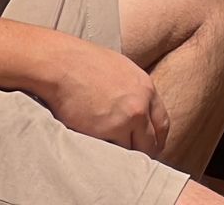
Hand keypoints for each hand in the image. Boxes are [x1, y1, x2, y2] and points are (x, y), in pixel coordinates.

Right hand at [39, 36, 169, 156]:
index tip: (151, 148)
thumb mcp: (120, 69)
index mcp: (146, 88)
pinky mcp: (105, 131)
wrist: (61, 64)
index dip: (156, 139)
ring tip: (113, 156)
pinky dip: (107, 155)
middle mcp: (140, 105)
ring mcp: (124, 120)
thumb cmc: (83, 63)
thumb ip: (132, 90)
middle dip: (143, 152)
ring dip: (123, 154)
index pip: (161, 123)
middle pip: (150, 141)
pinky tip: (99, 152)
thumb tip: (135, 108)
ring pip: (131, 150)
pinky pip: (112, 152)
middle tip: (133, 160)